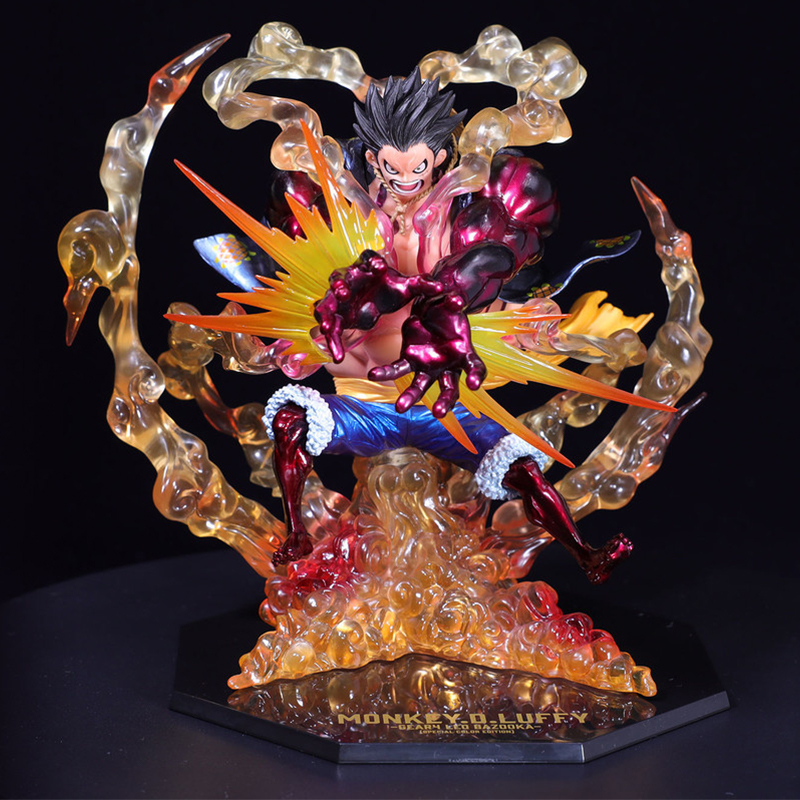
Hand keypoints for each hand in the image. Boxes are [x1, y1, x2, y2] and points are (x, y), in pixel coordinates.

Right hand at [314, 250, 441, 361]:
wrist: (376, 305)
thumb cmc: (389, 290)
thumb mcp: (407, 289)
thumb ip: (423, 286)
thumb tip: (442, 288)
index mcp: (369, 267)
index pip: (367, 258)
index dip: (371, 262)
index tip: (380, 268)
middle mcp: (350, 279)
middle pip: (340, 277)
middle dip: (340, 284)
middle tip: (343, 291)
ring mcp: (339, 298)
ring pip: (328, 303)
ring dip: (327, 312)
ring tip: (328, 326)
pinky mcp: (336, 316)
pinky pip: (330, 328)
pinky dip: (332, 341)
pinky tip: (337, 354)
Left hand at [369, 293, 486, 417]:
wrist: (433, 308)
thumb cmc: (448, 309)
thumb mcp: (452, 302)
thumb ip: (455, 301)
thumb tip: (456, 300)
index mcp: (464, 353)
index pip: (475, 367)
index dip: (475, 376)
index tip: (473, 385)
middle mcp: (447, 366)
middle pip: (449, 388)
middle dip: (444, 401)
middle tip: (438, 412)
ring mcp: (427, 367)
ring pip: (420, 386)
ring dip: (410, 397)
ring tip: (400, 408)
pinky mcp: (409, 360)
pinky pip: (397, 369)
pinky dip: (386, 372)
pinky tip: (373, 374)